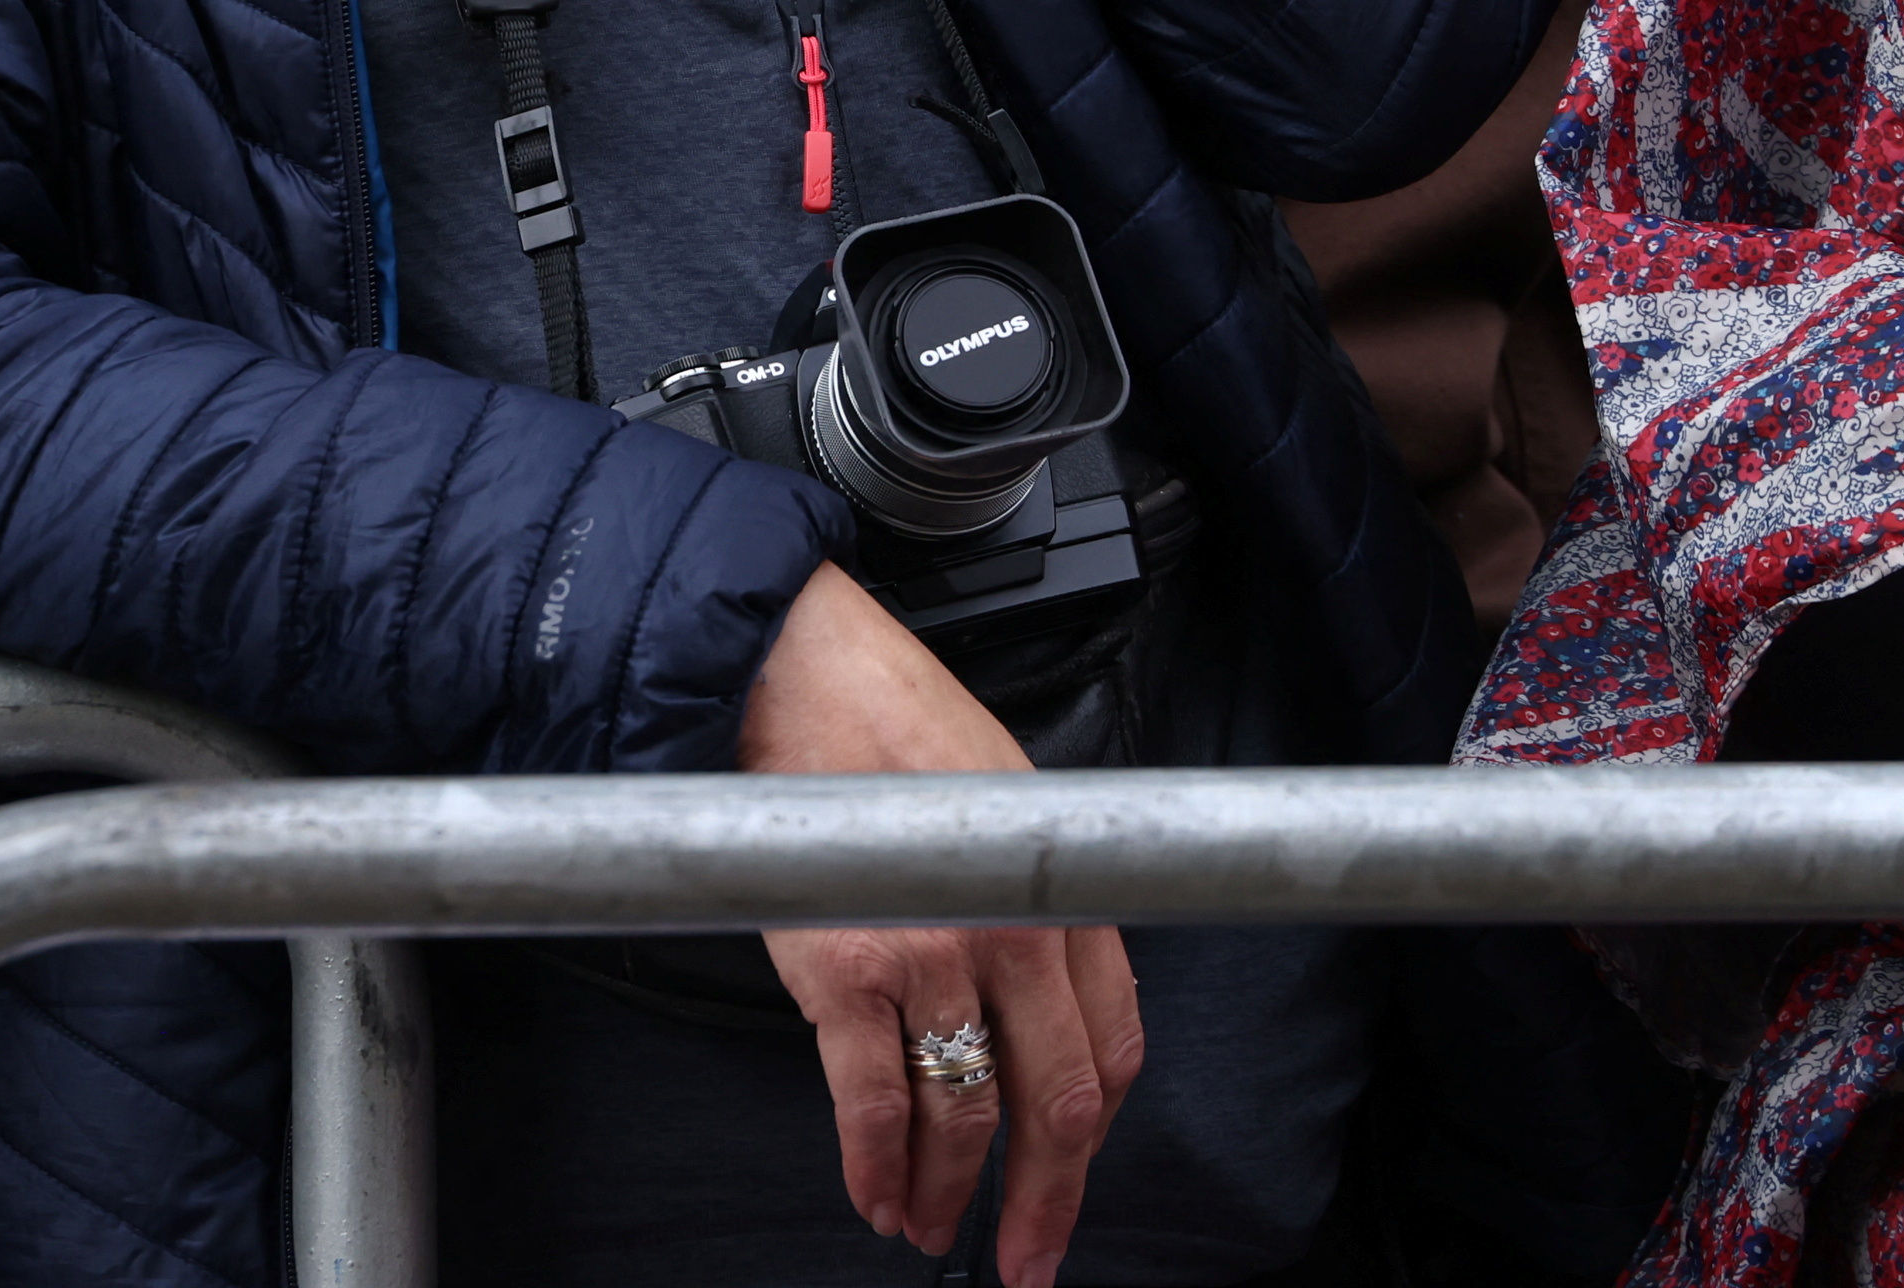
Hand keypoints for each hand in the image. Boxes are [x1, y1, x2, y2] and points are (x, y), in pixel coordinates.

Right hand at [734, 566, 1140, 1282]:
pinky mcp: (850, 976)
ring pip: (964, 1117)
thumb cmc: (889, 718)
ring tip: (928, 1228)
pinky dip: (875, 1166)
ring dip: (949, 1193)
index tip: (1070, 1185)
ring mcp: (935, 957)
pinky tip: (873, 1194)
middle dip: (1042, 1201)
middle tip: (1025, 1258)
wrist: (794, 673)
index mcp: (1060, 891)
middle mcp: (1013, 932)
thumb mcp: (1009, 799)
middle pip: (1054, 1105)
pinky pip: (875, 1103)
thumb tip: (1029, 998)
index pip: (1109, 1048)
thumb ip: (1030, 898)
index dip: (1091, 1139)